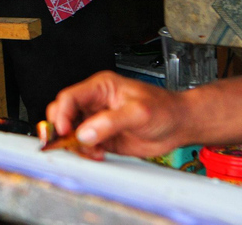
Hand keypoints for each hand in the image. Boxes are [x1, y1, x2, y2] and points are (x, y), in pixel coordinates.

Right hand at [46, 71, 185, 158]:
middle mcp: (94, 104)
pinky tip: (97, 154)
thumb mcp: (138, 112)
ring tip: (90, 151)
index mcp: (99, 88)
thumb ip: (110, 122)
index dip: (62, 114)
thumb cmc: (164, 109)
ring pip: (70, 132)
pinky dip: (85, 153)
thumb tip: (85, 133)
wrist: (180, 126)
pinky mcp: (101, 138)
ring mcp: (96, 121)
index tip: (64, 130)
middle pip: (63, 114)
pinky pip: (83, 146)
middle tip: (65, 143)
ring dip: (74, 144)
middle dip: (60, 129)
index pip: (69, 97)